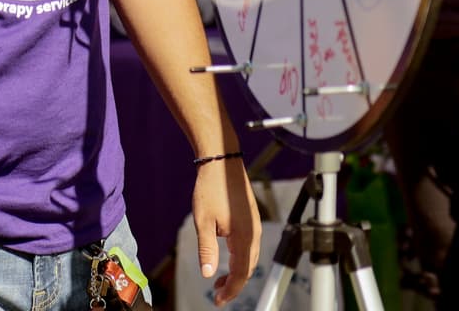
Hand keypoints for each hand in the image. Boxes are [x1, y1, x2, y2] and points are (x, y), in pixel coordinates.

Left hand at [191, 156, 260, 305]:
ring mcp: (255, 226)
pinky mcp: (251, 219)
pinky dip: (240, 258)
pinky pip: (250, 246)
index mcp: (245, 238)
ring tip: (219, 279)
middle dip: (234, 284)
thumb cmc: (211, 188)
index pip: (241, 274)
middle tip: (217, 294)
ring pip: (250, 258)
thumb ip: (207, 249)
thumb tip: (208, 274)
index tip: (218, 300)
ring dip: (237, 271)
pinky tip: (228, 257)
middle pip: (248, 269)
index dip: (230, 290)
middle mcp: (255, 234)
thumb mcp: (203, 221)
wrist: (221, 161)